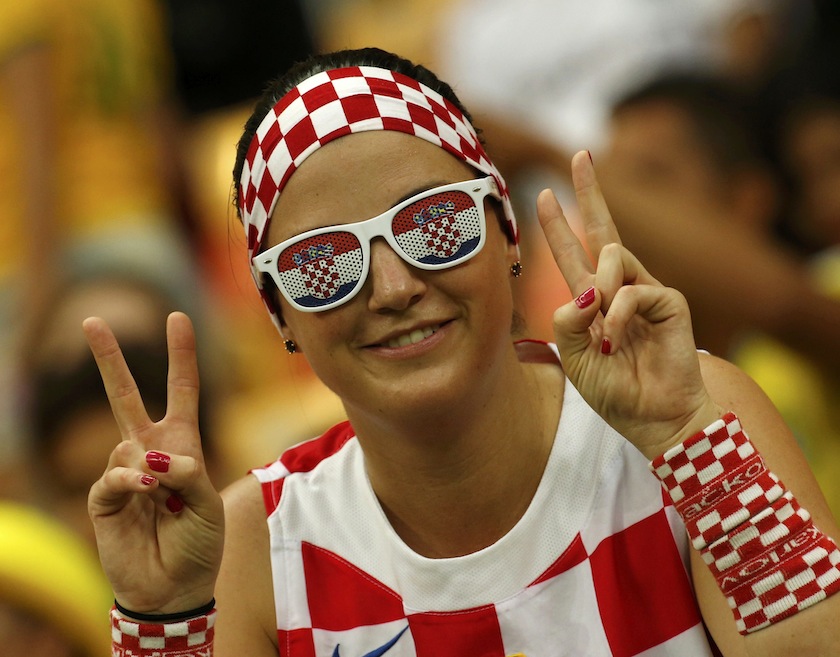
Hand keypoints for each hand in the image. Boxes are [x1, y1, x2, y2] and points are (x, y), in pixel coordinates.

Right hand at [84, 312, 223, 613]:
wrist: (174, 585)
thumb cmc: (199, 542)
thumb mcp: (208, 501)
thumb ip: (185, 472)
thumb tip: (149, 456)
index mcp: (182, 443)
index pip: (182, 390)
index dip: (180, 354)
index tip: (177, 317)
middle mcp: (150, 450)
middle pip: (127, 396)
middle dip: (110, 360)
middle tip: (90, 320)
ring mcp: (124, 472)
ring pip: (127, 444)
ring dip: (150, 469)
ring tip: (165, 497)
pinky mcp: (103, 497)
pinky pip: (113, 476)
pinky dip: (130, 482)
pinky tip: (143, 492)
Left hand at [537, 152, 719, 458]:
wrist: (653, 419)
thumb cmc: (615, 391)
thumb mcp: (575, 358)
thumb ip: (568, 323)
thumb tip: (582, 291)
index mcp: (592, 301)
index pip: (573, 254)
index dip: (559, 225)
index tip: (546, 194)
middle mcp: (618, 289)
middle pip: (604, 230)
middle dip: (591, 192)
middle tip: (580, 155)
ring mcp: (646, 291)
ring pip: (614, 256)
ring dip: (600, 287)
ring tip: (602, 329)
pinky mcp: (670, 301)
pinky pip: (633, 291)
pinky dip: (618, 314)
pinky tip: (615, 338)